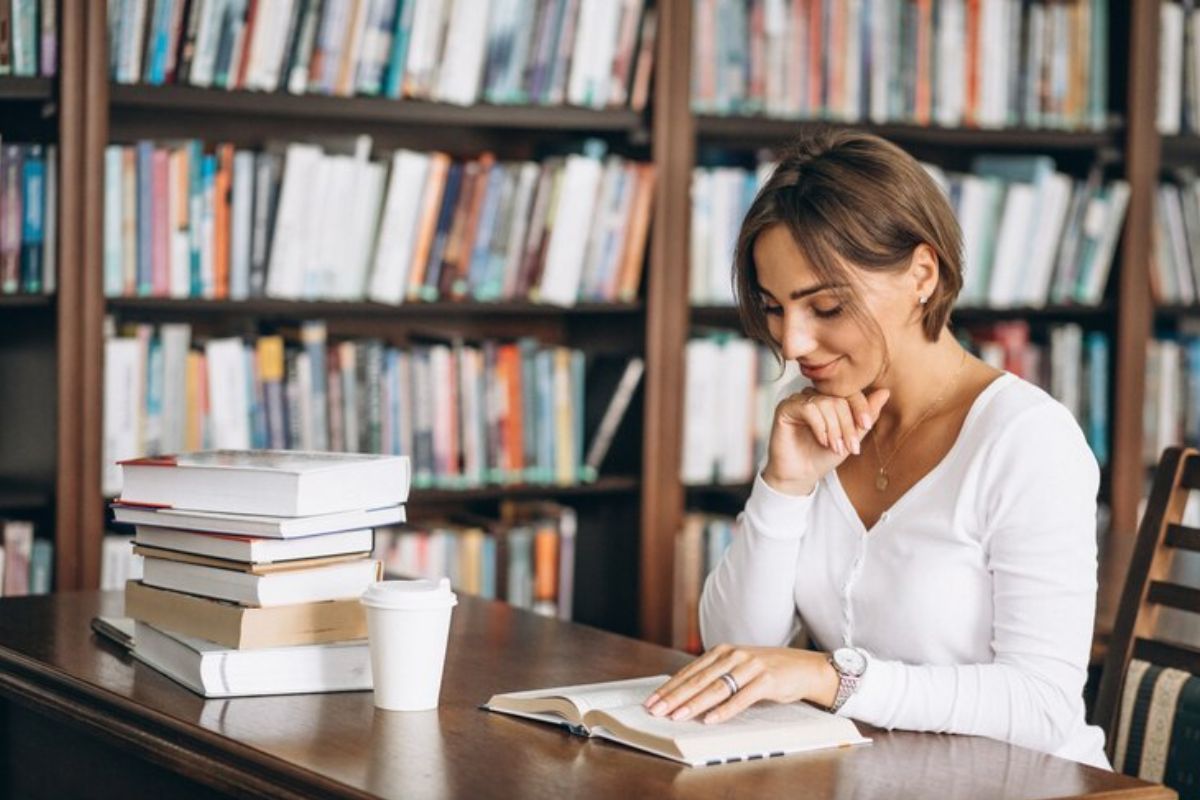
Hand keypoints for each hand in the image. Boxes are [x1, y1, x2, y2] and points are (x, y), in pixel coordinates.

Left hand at [642, 645, 838, 724]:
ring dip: (694, 704)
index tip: (652, 701)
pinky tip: (710, 719)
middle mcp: (733, 655)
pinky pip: (741, 698)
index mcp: (722, 651)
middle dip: (674, 697)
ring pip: (716, 688)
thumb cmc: (765, 670)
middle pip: (698, 679)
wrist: (802, 667)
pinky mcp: (766, 680)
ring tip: (677, 716)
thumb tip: (684, 695)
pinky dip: (724, 710)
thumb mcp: (737, 667)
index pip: (690, 672)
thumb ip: (714, 676)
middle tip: (656, 710)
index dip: (669, 687)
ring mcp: (750, 666)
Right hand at [761, 387, 889, 494]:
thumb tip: (884, 392)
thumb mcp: (852, 437)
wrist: (801, 475)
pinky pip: (809, 408)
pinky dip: (820, 426)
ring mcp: (798, 400)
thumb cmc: (822, 455)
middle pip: (838, 399)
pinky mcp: (785, 408)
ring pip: (825, 403)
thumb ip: (867, 415)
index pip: (849, 392)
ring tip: (835, 447)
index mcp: (829, 398)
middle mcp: (813, 395)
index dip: (860, 407)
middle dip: (848, 425)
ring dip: (834, 429)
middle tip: (849, 446)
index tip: (866, 425)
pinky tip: (822, 440)